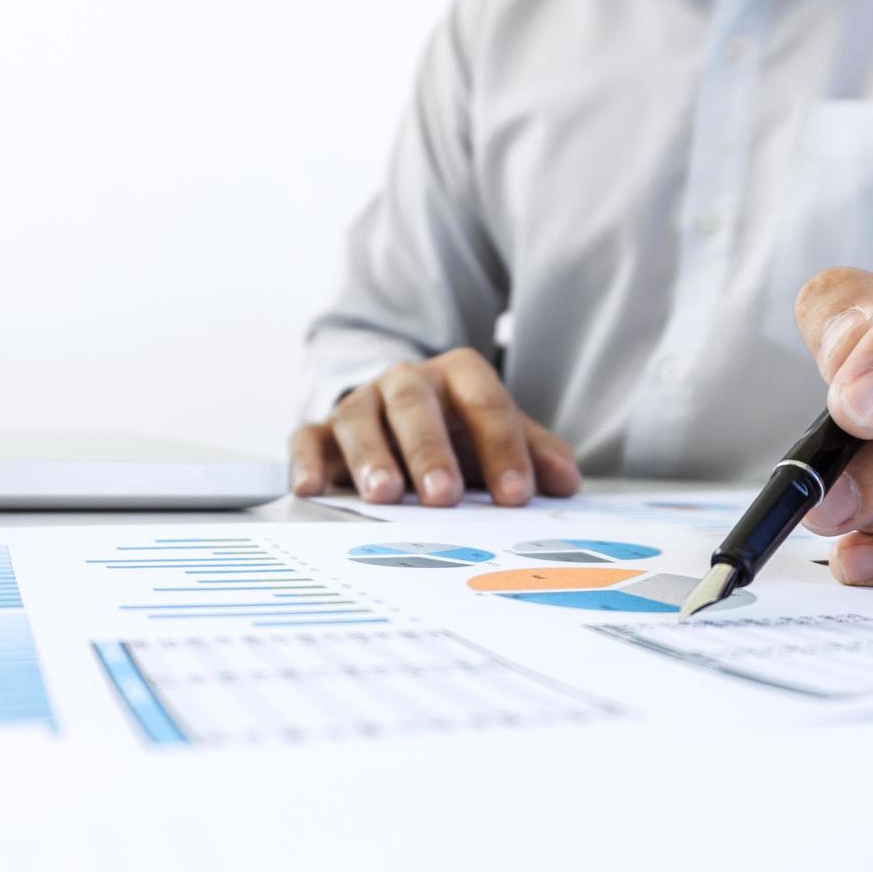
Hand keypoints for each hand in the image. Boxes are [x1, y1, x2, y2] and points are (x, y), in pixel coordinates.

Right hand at [289, 347, 582, 505]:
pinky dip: (306, 461)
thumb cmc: (458, 433)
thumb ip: (534, 454)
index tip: (516, 496)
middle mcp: (406, 382)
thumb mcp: (501, 436)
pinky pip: (307, 438)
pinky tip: (310, 488)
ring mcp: (361, 404)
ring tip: (384, 496)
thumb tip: (566, 483)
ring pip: (360, 420)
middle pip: (415, 406)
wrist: (401, 419)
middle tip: (443, 495)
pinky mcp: (322, 430)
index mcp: (458, 376)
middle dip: (430, 451)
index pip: (485, 405)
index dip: (502, 450)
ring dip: (371, 458)